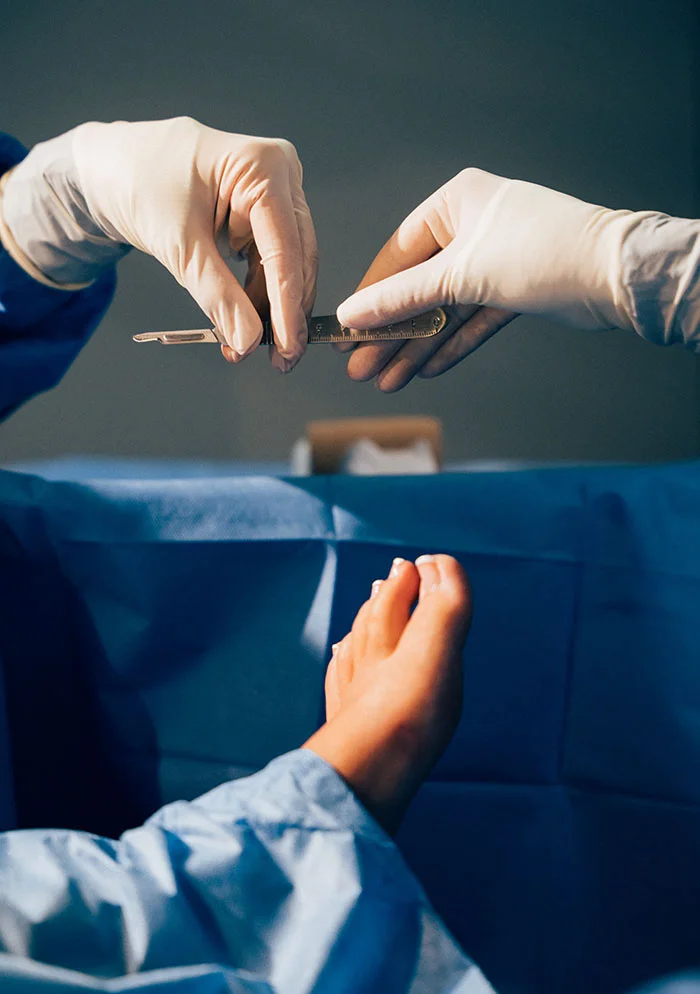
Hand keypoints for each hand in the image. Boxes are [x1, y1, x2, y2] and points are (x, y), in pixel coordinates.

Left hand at [1, 117, 317, 370]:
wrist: (113, 166)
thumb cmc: (138, 180)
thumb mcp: (179, 244)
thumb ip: (218, 294)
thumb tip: (249, 339)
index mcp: (263, 166)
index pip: (285, 248)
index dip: (288, 304)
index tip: (286, 346)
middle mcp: (280, 175)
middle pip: (296, 257)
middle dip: (285, 312)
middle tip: (278, 358)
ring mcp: (275, 193)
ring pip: (288, 265)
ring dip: (270, 309)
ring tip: (246, 344)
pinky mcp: (264, 214)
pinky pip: (271, 262)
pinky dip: (258, 295)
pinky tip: (243, 321)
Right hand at [336, 168, 641, 390]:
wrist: (614, 275)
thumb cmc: (540, 252)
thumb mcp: (460, 274)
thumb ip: (402, 297)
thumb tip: (351, 314)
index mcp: (456, 202)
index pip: (398, 253)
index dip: (370, 296)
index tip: (346, 330)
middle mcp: (473, 226)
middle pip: (419, 287)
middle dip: (392, 333)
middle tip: (361, 369)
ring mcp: (495, 259)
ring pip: (446, 309)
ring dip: (418, 347)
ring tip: (388, 382)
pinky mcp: (515, 289)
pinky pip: (473, 320)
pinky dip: (453, 344)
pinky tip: (427, 371)